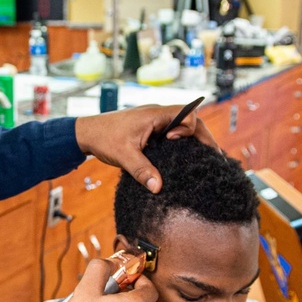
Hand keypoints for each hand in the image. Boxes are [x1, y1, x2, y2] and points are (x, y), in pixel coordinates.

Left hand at [74, 104, 217, 192]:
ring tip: (207, 158)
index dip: (189, 129)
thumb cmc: (104, 138)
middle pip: (190, 120)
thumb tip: (158, 188)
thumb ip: (141, 170)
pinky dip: (182, 144)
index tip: (176, 142)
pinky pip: (173, 134)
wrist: (87, 133)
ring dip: (194, 140)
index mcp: (155, 114)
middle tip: (215, 157)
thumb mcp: (123, 156)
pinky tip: (187, 159)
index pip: (186, 114)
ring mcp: (155, 122)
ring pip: (183, 127)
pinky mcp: (151, 130)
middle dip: (204, 137)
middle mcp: (158, 115)